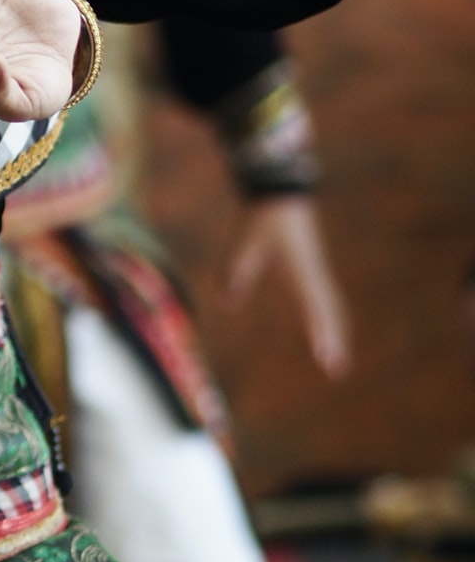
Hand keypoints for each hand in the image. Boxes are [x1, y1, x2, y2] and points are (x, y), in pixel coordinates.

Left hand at [226, 194, 351, 377]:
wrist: (281, 193)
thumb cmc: (262, 219)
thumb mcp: (245, 246)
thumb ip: (238, 274)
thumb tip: (226, 304)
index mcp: (300, 269)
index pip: (313, 306)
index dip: (320, 330)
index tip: (325, 354)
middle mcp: (313, 273)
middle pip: (328, 311)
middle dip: (332, 338)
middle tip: (335, 369)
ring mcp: (315, 270)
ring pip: (329, 305)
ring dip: (333, 330)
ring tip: (335, 358)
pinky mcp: (313, 267)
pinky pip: (323, 296)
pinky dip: (326, 315)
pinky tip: (326, 330)